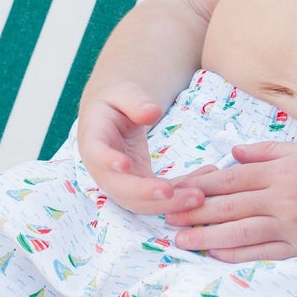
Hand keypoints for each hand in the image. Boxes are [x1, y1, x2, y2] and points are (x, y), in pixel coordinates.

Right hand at [76, 84, 219, 214]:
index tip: (125, 164)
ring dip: (168, 204)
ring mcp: (122, 182)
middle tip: (172, 192)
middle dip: (146, 194)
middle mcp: (104, 169)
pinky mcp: (140, 185)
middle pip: (120, 189)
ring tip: (198, 196)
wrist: (114, 115)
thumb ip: (136, 101)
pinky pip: (159, 196)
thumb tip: (152, 113)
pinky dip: (180, 193)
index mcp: (93, 141)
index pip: (96, 155)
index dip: (108, 162)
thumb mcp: (123, 93)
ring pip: (141, 202)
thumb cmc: (116, 101)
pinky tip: (202, 185)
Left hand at [164, 141, 296, 262]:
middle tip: (165, 216)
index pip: (231, 177)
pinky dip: (237, 254)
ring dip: (206, 236)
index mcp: (281, 170)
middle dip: (193, 211)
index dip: (200, 184)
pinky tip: (216, 255)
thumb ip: (267, 151)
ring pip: (239, 231)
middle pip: (228, 204)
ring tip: (180, 240)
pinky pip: (264, 251)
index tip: (175, 188)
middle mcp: (282, 196)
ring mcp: (292, 223)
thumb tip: (232, 153)